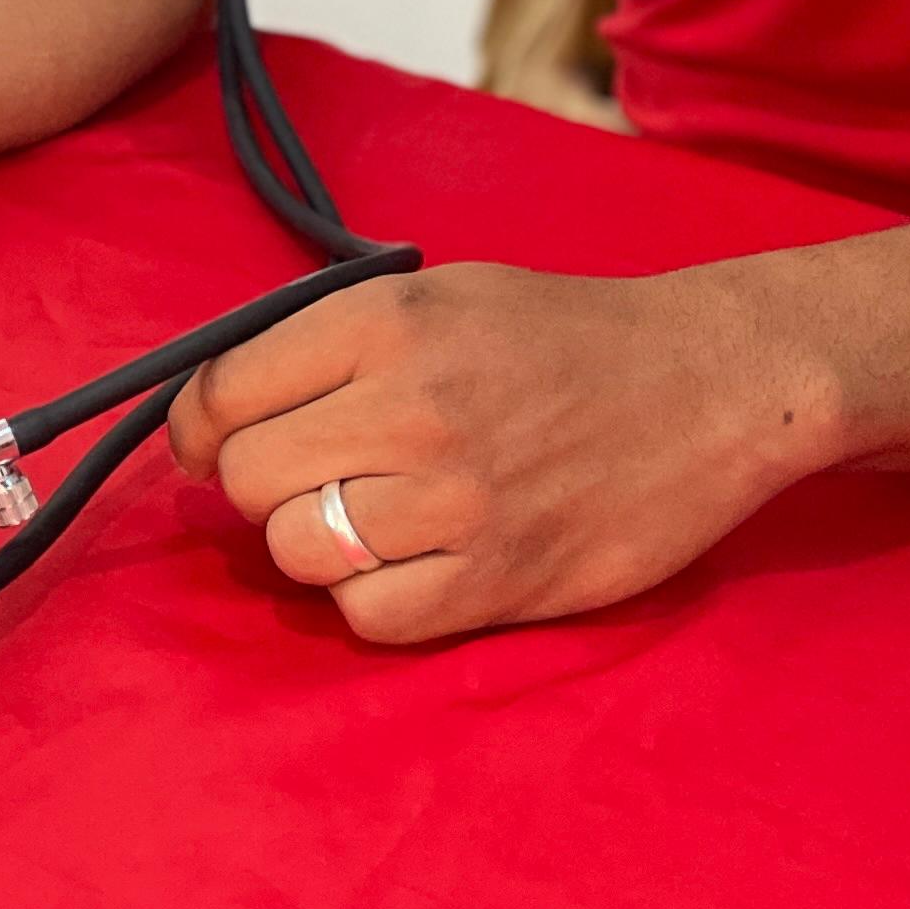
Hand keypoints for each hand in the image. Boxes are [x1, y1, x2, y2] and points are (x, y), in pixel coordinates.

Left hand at [164, 260, 841, 642]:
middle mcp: (410, 405)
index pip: (224, 393)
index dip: (199, 427)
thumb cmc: (565, 334)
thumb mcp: (438, 292)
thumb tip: (217, 409)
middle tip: (309, 477)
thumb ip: (330, 340)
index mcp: (386, 320)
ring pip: (296, 551)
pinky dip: (369, 599)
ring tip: (365, 519)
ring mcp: (455, 498)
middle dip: (259, 485)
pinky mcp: (499, 578)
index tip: (209, 443)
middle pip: (248, 479)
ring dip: (312, 544)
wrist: (710, 383)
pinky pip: (369, 615)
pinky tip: (407, 563)